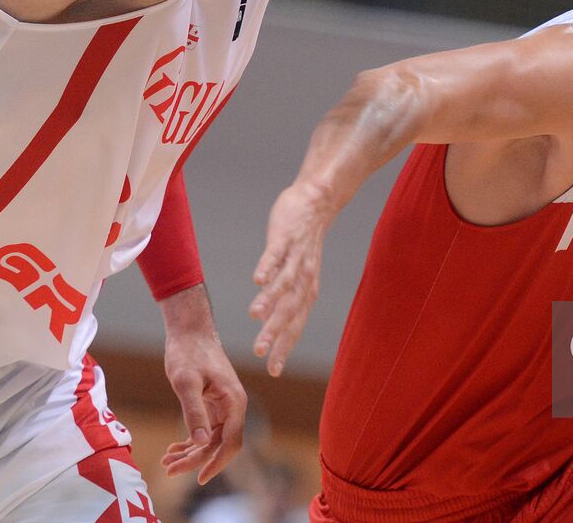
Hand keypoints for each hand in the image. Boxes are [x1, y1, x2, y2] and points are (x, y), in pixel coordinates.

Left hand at [158, 319, 246, 483]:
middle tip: (169, 470)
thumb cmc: (188, 352)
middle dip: (196, 460)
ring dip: (191, 453)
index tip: (199, 478)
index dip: (217, 462)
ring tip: (167, 462)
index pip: (232, 441)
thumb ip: (194, 411)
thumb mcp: (186, 382)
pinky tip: (173, 448)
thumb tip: (200, 442)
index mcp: (234, 401)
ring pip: (212, 439)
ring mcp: (224, 405)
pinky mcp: (213, 403)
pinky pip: (206, 430)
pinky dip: (191, 441)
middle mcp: (233, 406)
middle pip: (220, 444)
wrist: (189, 331)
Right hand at [250, 183, 330, 375]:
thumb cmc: (303, 241)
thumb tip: (269, 321)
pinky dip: (268, 266)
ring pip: (284, 283)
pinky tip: (256, 279)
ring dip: (270, 299)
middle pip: (289, 309)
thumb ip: (284, 296)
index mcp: (306, 291)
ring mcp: (295, 257)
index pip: (295, 325)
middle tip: (259, 353)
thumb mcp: (298, 274)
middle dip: (275, 332)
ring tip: (254, 316)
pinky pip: (277, 254)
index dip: (285, 347)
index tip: (273, 370)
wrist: (317, 201)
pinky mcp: (286, 237)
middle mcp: (304, 278)